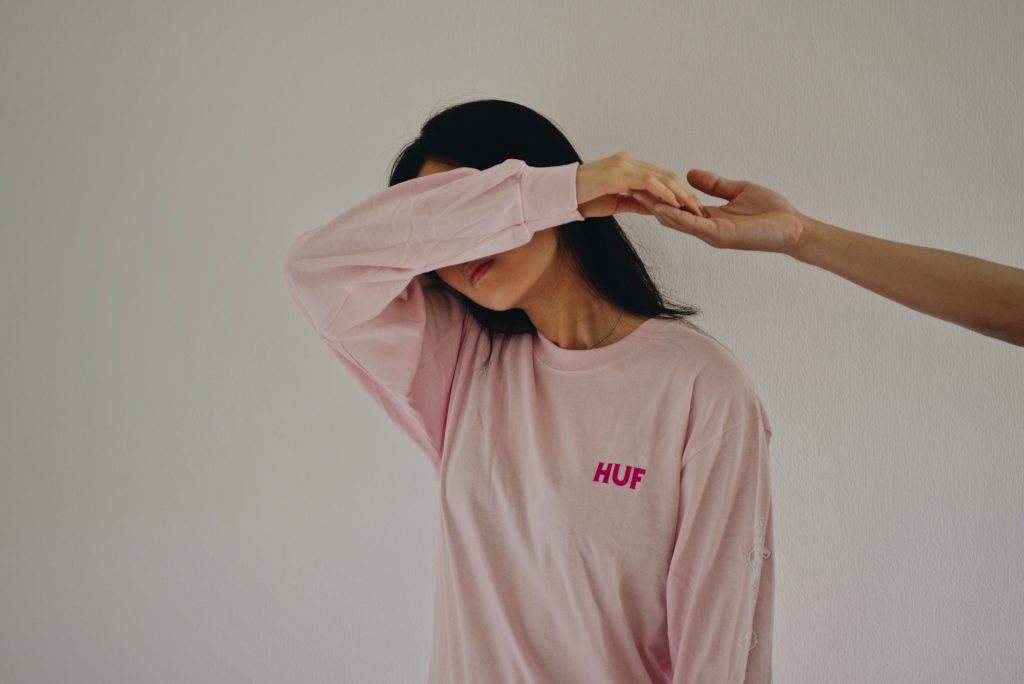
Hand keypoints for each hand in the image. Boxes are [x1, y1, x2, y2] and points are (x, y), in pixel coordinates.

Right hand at [575, 151, 703, 219]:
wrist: (559, 195)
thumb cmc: (582, 199)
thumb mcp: (615, 202)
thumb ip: (635, 201)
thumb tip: (655, 208)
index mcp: (628, 166)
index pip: (660, 177)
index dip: (678, 191)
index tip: (691, 206)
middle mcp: (628, 161)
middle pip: (665, 175)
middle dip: (684, 193)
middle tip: (699, 209)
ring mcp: (623, 165)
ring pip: (660, 177)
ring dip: (679, 194)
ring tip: (692, 208)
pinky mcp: (618, 174)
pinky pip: (647, 182)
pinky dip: (663, 192)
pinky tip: (674, 203)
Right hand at [631, 169, 808, 254]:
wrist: (793, 228)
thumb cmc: (771, 213)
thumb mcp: (738, 191)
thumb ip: (715, 185)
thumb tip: (690, 174)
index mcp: (710, 218)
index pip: (679, 207)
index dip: (662, 196)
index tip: (642, 184)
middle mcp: (707, 228)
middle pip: (673, 216)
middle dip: (652, 203)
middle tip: (629, 190)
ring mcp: (712, 234)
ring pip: (679, 221)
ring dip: (659, 210)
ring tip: (639, 197)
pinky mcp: (721, 235)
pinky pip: (694, 225)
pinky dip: (678, 217)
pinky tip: (662, 208)